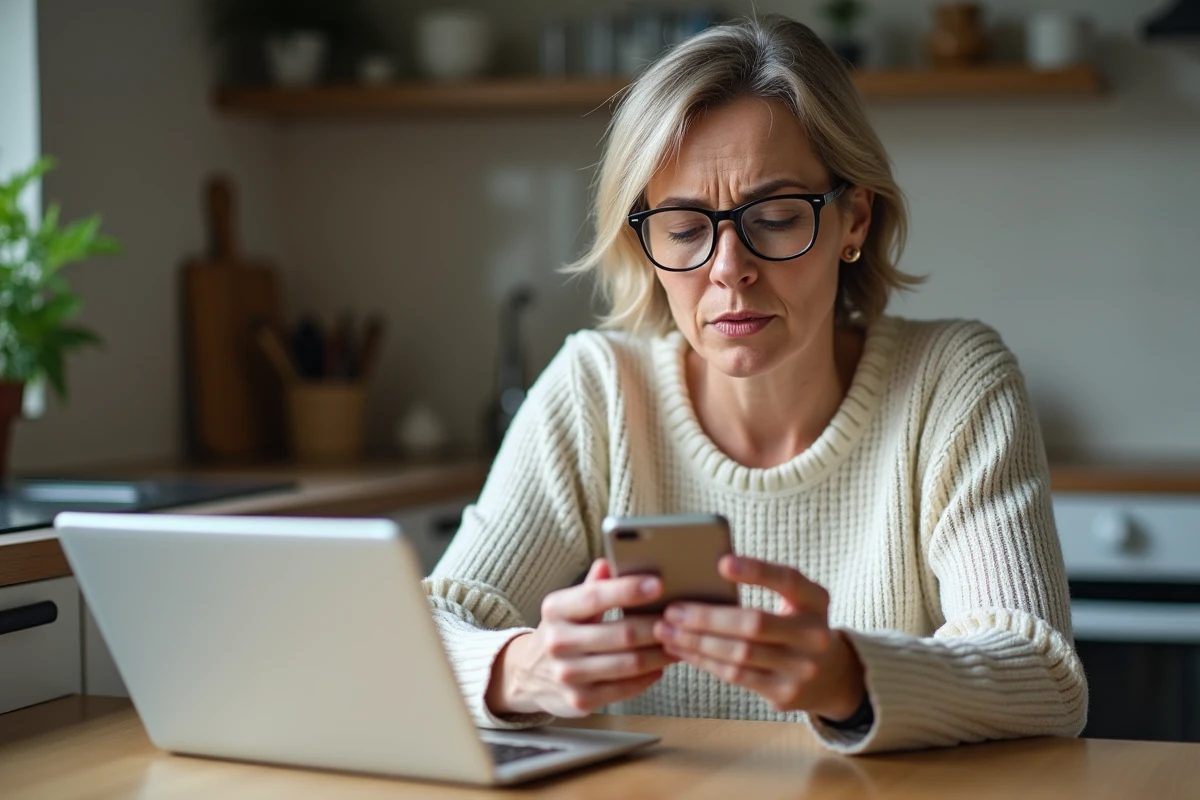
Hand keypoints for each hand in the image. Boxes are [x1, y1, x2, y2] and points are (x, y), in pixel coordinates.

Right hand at [486, 559, 677, 717]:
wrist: (528, 674)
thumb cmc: (561, 632)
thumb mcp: (568, 606)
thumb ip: (593, 586)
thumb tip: (610, 561)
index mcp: (555, 610)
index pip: (596, 596)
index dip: (629, 590)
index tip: (659, 584)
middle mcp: (558, 642)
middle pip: (621, 634)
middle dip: (657, 626)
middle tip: (681, 619)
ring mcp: (567, 675)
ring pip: (629, 664)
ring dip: (660, 653)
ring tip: (679, 643)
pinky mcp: (580, 701)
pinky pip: (625, 689)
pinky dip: (648, 676)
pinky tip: (660, 666)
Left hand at [653, 555, 864, 720]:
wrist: (830, 675)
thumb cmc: (796, 625)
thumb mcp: (795, 601)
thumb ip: (764, 585)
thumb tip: (704, 575)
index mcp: (816, 601)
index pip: (788, 580)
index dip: (756, 570)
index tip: (722, 562)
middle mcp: (815, 636)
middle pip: (754, 624)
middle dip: (707, 618)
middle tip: (673, 610)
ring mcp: (802, 669)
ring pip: (739, 654)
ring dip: (696, 643)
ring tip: (667, 631)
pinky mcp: (785, 694)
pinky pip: (736, 676)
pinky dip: (705, 662)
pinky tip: (683, 650)